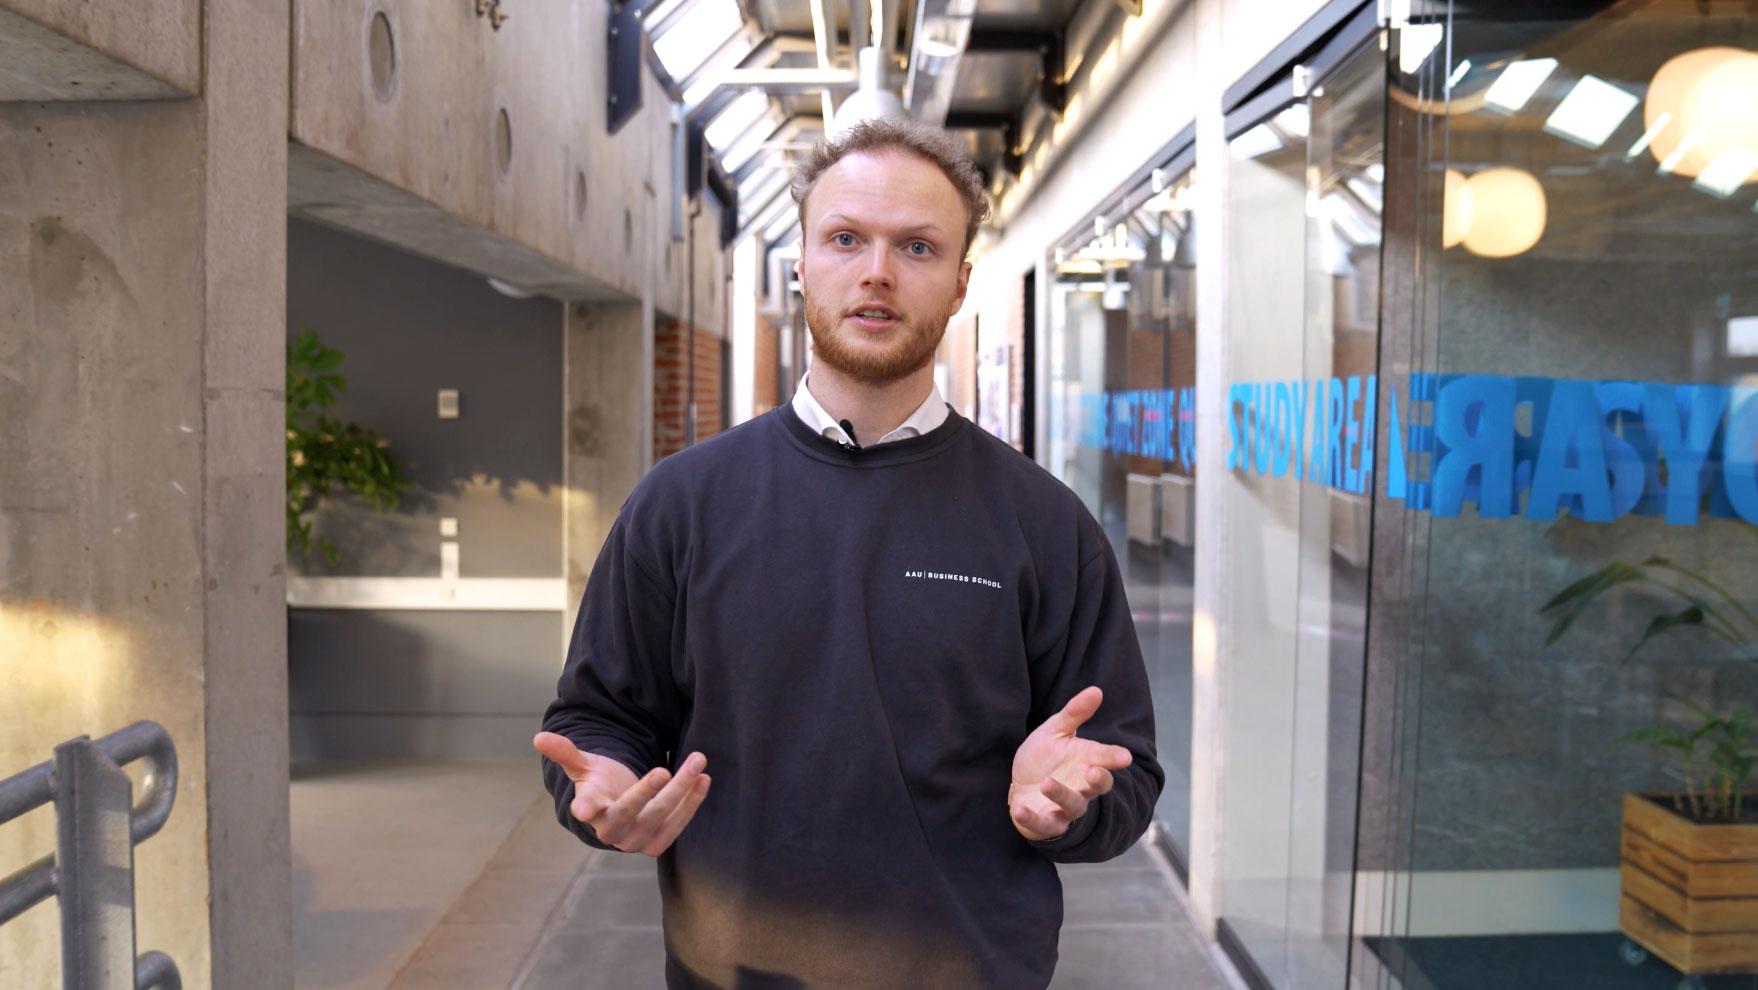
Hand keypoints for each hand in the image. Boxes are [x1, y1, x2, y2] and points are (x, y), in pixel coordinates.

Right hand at [533, 732, 710, 856]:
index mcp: (591, 811)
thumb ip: (566, 753)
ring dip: (683, 791)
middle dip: (653, 790)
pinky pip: (679, 823)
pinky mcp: (658, 841)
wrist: (618, 810)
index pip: (587, 809)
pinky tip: (704, 780)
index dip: (585, 808)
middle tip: (666, 768)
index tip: (583, 809)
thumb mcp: (583, 767)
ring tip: (698, 763)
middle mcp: (613, 831)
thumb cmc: (600, 785)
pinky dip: (693, 803)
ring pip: (663, 817)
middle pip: (635, 811)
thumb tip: (538, 737)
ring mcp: (637, 839)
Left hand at [1008, 687, 1132, 841]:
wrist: (1020, 786)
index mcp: (1086, 763)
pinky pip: (1042, 826)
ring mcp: (1064, 808)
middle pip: (1096, 788)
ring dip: (1061, 795)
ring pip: (1072, 806)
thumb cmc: (1044, 759)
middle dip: (1098, 781)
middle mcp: (1080, 787)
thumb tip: (1097, 690)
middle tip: (1094, 771)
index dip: (1114, 758)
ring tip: (1046, 783)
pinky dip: (1031, 819)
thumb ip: (1075, 713)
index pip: (1105, 760)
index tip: (1124, 756)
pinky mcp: (1045, 824)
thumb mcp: (1056, 731)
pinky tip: (1018, 809)